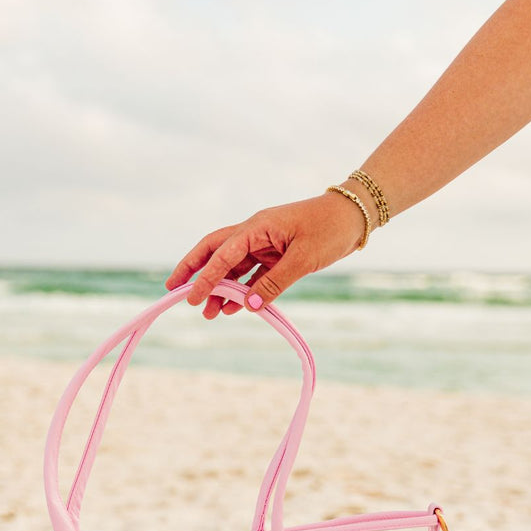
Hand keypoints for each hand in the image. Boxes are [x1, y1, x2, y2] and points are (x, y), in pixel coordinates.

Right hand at [165, 191, 369, 317]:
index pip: (222, 254)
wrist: (355, 216)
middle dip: (194, 271)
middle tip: (174, 292)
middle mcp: (255, 233)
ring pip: (233, 267)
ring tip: (210, 314)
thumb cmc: (330, 229)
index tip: (190, 297)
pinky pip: (252, 273)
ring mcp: (264, 243)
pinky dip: (242, 290)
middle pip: (215, 252)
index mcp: (257, 227)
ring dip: (220, 289)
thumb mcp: (303, 259)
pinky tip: (234, 308)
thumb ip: (274, 283)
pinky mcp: (276, 254)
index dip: (204, 277)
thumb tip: (248, 306)